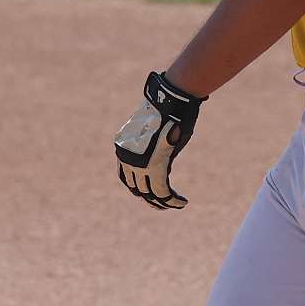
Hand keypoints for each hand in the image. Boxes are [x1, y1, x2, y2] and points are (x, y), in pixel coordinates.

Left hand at [114, 71, 204, 208]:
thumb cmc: (170, 111)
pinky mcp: (154, 165)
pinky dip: (171, 199)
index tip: (152, 195)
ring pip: (149, 192)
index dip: (139, 189)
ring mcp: (138, 162)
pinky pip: (161, 189)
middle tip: (164, 205)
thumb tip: (162, 164)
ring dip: (164, 201)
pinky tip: (182, 202)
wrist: (173, 100)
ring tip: (177, 204)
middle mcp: (126, 157)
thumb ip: (156, 151)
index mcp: (123, 147)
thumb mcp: (158, 133)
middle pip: (136, 187)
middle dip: (151, 199)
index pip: (126, 177)